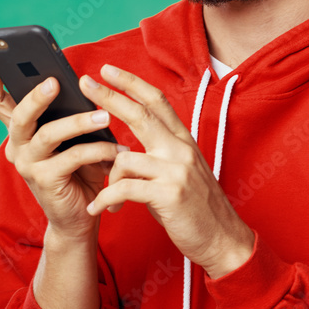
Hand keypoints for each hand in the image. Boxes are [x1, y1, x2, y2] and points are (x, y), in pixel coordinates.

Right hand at [0, 57, 128, 240]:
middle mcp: (17, 145)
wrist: (81, 215)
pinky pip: (71, 158)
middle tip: (54, 82)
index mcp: (22, 130)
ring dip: (78, 123)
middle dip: (35, 97)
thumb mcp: (73, 137)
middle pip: (19, 115)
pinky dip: (96, 150)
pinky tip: (115, 149)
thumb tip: (82, 83)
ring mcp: (28, 164)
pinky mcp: (44, 181)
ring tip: (104, 117)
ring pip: (48, 135)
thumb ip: (68, 113)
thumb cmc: (80, 168)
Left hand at [79, 64, 254, 278]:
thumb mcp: (178, 172)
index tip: (107, 70)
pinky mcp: (169, 194)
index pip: (156, 101)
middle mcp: (181, 149)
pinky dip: (105, 199)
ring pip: (124, 158)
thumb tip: (121, 152)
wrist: (221, 238)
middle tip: (86, 82)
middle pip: (140, 113)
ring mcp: (176, 170)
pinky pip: (124, 189)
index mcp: (182, 140)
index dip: (131, 82)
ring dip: (107, 179)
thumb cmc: (194, 206)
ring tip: (104, 199)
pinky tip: (98, 210)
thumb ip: (155, 156)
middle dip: (110, 96)